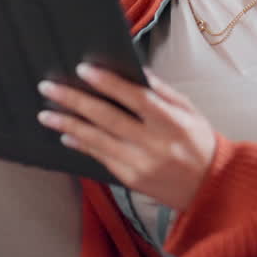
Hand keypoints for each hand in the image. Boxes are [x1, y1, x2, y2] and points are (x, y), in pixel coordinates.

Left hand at [37, 63, 215, 210]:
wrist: (211, 187)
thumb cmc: (199, 142)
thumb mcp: (189, 111)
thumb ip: (161, 91)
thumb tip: (133, 70)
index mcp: (171, 123)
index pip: (135, 98)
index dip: (108, 83)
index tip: (82, 69)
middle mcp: (154, 144)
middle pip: (107, 118)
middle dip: (75, 101)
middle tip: (48, 88)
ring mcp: (140, 164)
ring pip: (97, 140)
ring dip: (68, 125)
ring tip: (46, 113)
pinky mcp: (130, 180)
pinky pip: (100, 158)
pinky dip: (81, 145)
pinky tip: (66, 135)